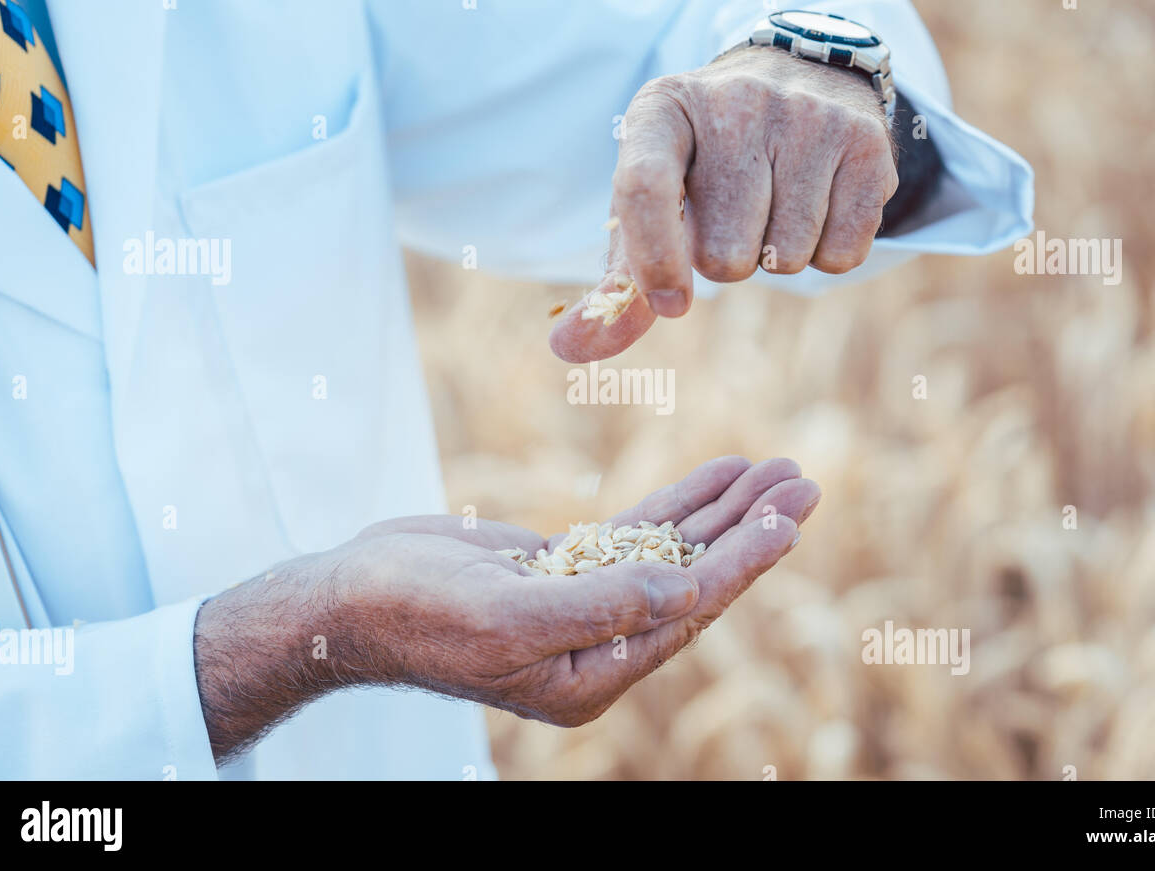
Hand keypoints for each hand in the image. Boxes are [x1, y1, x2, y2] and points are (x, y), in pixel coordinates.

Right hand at [193, 456, 819, 759]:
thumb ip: (600, 606)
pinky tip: (719, 475)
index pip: (686, 612)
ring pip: (675, 554)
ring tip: (778, 471)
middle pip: (696, 581)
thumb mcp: (506, 616)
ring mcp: (585, 605)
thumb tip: (685, 591)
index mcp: (591, 676)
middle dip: (750, 531)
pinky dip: (680, 505)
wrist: (351, 594)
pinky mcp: (568, 570)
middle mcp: (598, 646)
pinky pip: (640, 534)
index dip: (742, 563)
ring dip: (725, 513)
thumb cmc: (414, 613)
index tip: (788, 519)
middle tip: (803, 482)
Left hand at [551, 44, 897, 362]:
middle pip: (726, 251)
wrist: (797, 82)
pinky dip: (826, 253)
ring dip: (777, 256)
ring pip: (786, 257)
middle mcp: (736, 104)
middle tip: (734, 214)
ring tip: (775, 203)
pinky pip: (841, 255)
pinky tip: (816, 205)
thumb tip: (570, 348)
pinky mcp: (867, 144)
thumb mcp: (653, 203)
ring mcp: (808, 118)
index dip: (654, 260)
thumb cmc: (705, 163)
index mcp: (662, 112)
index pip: (645, 188)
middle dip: (727, 258)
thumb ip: (616, 284)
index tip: (670, 304)